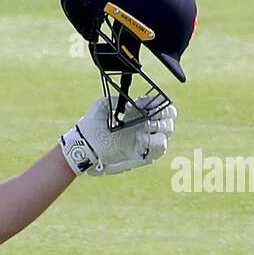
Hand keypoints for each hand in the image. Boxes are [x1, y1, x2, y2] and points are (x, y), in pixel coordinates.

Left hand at [59, 96, 176, 176]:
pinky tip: (141, 138)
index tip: (143, 102)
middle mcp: (146, 125)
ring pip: (167, 130)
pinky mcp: (144, 155)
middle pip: (169, 115)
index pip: (160, 103)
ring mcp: (146, 140)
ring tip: (144, 126)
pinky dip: (154, 141)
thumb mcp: (101, 106)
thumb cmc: (92, 126)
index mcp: (138, 112)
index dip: (157, 100)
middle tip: (148, 115)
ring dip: (159, 126)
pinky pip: (160, 147)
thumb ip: (116, 99)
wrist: (84, 145)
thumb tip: (128, 102)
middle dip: (162, 112)